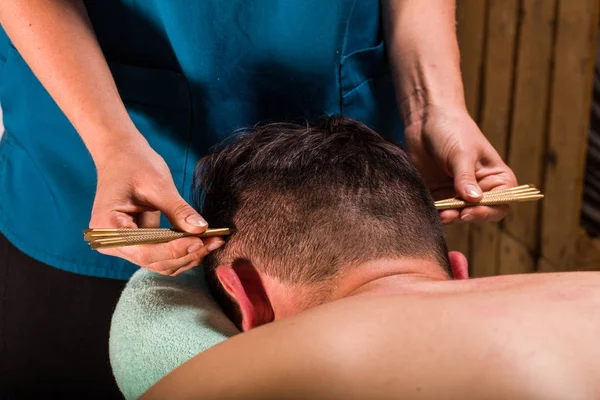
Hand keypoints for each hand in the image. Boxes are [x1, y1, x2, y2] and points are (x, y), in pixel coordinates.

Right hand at [89, 136, 223, 274]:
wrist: (122, 156)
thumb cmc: (134, 164)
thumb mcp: (158, 184)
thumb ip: (178, 209)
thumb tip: (201, 229)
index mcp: (107, 226)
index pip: (144, 249)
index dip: (173, 250)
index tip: (200, 241)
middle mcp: (110, 243)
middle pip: (152, 260)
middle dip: (186, 254)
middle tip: (215, 241)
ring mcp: (122, 246)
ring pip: (159, 263)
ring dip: (187, 256)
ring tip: (213, 241)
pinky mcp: (136, 244)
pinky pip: (160, 256)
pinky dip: (181, 251)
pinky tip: (202, 241)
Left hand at [404, 106, 516, 222]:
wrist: (426, 120)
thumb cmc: (452, 130)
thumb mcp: (461, 153)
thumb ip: (465, 177)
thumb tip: (474, 200)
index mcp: (496, 177)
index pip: (501, 203)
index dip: (488, 211)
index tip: (470, 211)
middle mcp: (479, 188)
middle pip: (478, 213)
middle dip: (465, 216)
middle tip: (452, 214)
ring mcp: (457, 193)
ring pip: (457, 214)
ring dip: (449, 216)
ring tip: (440, 214)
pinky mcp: (438, 193)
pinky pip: (439, 209)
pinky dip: (435, 212)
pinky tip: (430, 210)